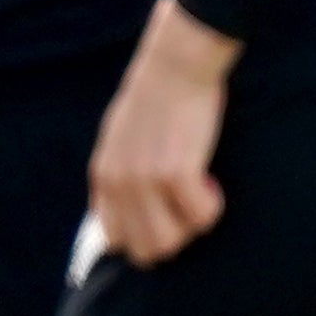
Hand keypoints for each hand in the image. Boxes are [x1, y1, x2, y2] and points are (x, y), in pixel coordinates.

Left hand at [87, 0, 239, 267]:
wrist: (176, 64)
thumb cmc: (158, 99)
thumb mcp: (121, 138)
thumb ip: (119, 174)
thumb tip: (126, 214)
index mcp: (103, 176)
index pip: (114, 239)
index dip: (146, 235)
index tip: (169, 213)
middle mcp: (118, 184)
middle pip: (145, 251)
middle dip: (175, 236)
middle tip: (189, 204)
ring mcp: (143, 181)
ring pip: (171, 242)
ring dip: (193, 223)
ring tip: (200, 190)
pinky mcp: (174, 173)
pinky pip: (201, 217)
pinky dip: (213, 205)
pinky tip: (212, 179)